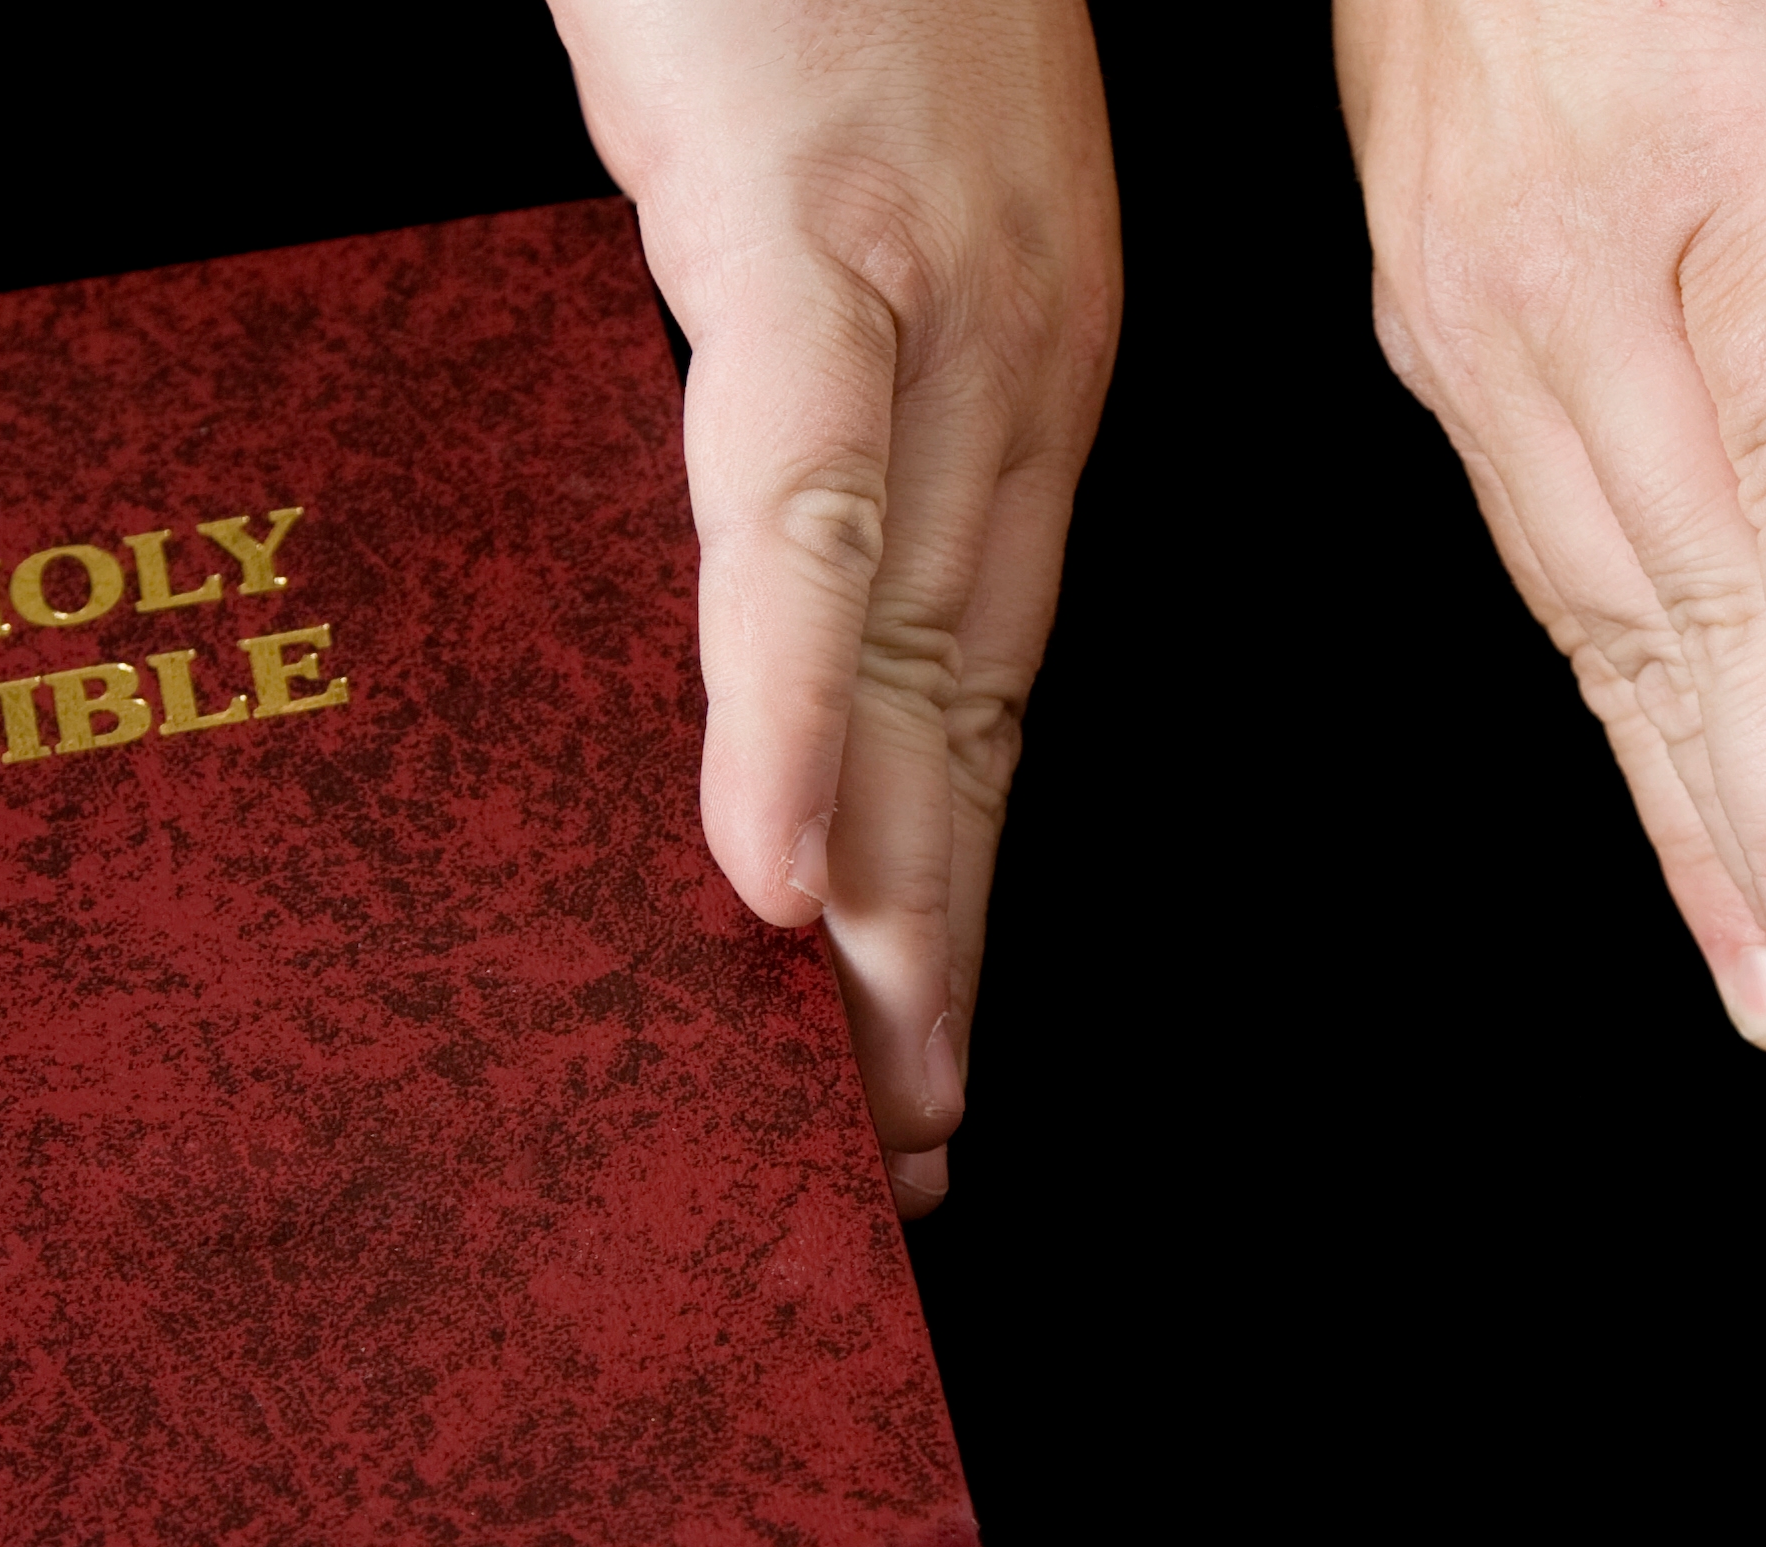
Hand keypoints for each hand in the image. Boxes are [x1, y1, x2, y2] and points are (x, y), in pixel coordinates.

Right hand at [553, 0, 1122, 1213]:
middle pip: (979, 707)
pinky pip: (796, 514)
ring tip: (870, 1086)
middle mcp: (1018, 359)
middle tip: (908, 1143)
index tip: (933, 1033)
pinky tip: (776, 877)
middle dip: (947, 942)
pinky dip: (788, 707)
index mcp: (1026, 358)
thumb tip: (739, 532)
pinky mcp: (806, 235)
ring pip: (919, 652)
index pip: (997, 664)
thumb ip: (808, 365)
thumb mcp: (827, 185)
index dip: (968, 864)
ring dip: (898, 890)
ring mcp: (927, 302)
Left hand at [1336, 0, 1765, 1110]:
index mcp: (1464, 316)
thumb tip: (1705, 451)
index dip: (1669, 800)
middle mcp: (1504, 322)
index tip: (1746, 947)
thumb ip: (1613, 296)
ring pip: (1703, 602)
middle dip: (1731, 868)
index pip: (1578, 610)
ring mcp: (1617, 257)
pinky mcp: (1754, 178)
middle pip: (1634, 648)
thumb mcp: (1535, 122)